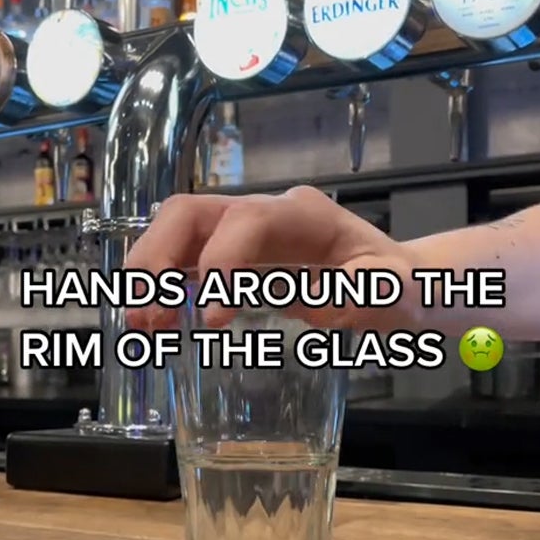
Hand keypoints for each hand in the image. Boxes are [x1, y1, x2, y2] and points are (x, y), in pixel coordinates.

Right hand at [122, 186, 422, 330]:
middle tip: (147, 316)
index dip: (222, 261)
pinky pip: (179, 261)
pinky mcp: (225, 257)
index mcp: (306, 217)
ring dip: (146, 275)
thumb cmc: (395, 287)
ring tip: (141, 327)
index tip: (211, 317)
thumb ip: (370, 294)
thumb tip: (328, 297)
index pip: (249, 218)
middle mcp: (264, 214)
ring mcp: (238, 232)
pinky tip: (151, 325)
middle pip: (191, 212)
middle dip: (158, 258)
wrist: (393, 285)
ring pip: (173, 233)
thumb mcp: (398, 294)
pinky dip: (156, 289)